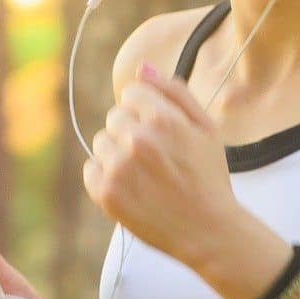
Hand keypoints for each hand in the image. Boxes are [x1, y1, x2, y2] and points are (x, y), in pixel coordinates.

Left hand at [83, 61, 241, 267]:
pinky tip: (131, 188)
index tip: (159, 131)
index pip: (130, 94)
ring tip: (145, 175)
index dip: (145, 111)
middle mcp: (137, 140)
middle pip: (114, 117)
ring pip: (101, 142)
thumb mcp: (206, 129)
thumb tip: (142, 67)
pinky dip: (105, 177)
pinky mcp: (106, 194)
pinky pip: (90, 170)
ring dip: (117, 154)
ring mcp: (119, 168)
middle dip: (131, 132)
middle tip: (155, 158)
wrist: (208, 231)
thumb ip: (175, 93)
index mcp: (163, 119)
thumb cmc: (209, 178)